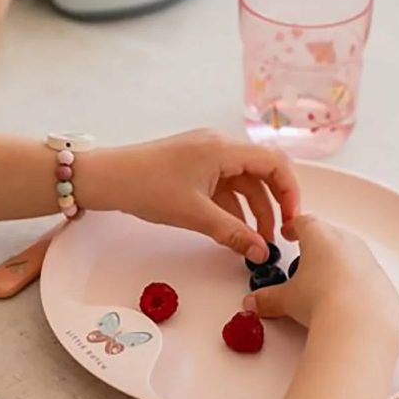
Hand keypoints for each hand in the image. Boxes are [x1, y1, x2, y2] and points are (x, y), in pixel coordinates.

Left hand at [81, 130, 299, 262]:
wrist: (106, 178)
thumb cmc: (147, 187)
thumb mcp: (195, 215)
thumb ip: (233, 234)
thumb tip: (261, 252)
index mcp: (224, 148)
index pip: (275, 163)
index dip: (290, 191)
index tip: (292, 220)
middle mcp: (220, 146)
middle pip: (262, 173)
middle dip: (272, 206)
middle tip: (276, 237)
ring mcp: (207, 155)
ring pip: (243, 183)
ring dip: (252, 211)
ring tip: (254, 242)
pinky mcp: (194, 166)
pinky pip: (224, 186)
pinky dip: (232, 208)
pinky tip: (233, 232)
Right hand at [244, 215, 398, 337]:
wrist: (360, 322)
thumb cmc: (323, 299)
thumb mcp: (286, 299)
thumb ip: (268, 298)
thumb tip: (255, 303)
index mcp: (320, 236)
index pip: (303, 222)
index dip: (292, 227)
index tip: (288, 232)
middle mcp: (346, 242)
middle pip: (328, 237)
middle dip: (316, 248)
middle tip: (303, 263)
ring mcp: (367, 260)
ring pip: (349, 257)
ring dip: (337, 266)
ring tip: (323, 288)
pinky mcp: (382, 281)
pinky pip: (365, 278)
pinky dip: (355, 285)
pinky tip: (345, 303)